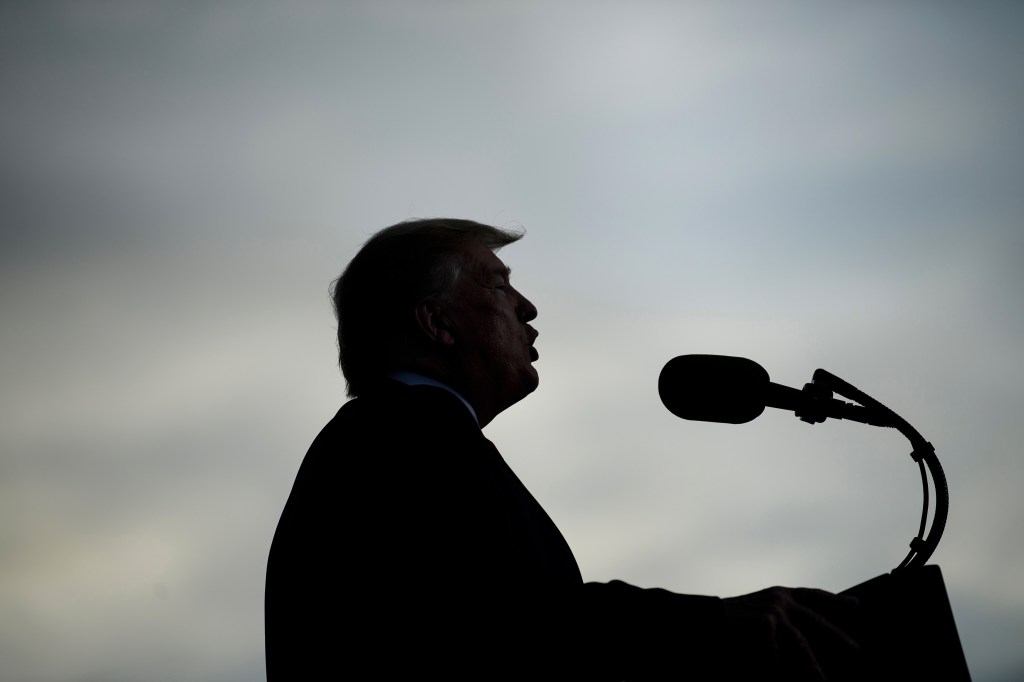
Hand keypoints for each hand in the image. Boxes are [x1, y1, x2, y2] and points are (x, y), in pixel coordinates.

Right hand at [720, 586, 860, 680]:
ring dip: (811, 664)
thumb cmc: (733, 621)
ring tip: (822, 681)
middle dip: (836, 635)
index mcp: (781, 593)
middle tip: (855, 649)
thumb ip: (783, 619)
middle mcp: (780, 598)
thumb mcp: (761, 613)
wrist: (707, 619)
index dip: (835, 600)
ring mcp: (773, 609)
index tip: (857, 605)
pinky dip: (777, 668)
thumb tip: (809, 638)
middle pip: (816, 619)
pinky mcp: (765, 622)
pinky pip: (777, 654)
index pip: (813, 594)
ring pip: (801, 642)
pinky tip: (776, 678)